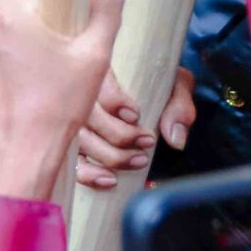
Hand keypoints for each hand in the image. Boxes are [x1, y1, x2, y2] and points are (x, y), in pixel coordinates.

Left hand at [0, 0, 126, 198]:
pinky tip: (25, 70)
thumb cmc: (59, 102)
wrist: (22, 146)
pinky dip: (1, 51)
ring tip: (41, 48)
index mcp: (10, 14)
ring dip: (12, 27)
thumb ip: (107, 16)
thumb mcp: (94, 57)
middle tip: (53, 18)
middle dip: (25, 0)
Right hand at [73, 67, 194, 190]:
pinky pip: (71, 164)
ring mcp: (72, 121)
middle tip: (147, 142)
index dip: (112, 101)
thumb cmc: (157, 85)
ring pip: (77, 141)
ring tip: (139, 161)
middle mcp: (80, 95)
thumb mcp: (174, 86)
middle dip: (117, 134)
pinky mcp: (73, 146)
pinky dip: (88, 174)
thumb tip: (174, 139)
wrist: (150, 90)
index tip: (135, 116)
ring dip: (109, 155)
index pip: (96, 82)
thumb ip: (178, 106)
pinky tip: (109, 179)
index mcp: (102, 71)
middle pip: (84, 115)